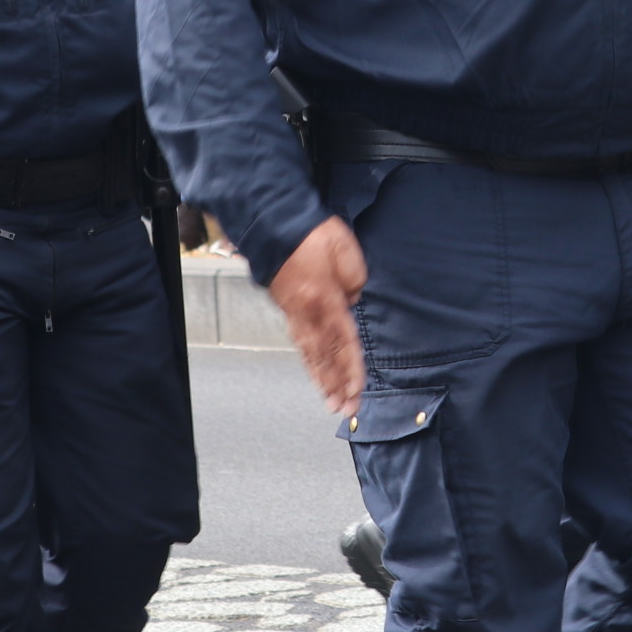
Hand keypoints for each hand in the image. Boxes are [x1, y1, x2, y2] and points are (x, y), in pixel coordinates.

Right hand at [270, 216, 368, 414]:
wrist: (276, 221)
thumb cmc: (313, 233)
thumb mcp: (345, 250)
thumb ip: (354, 280)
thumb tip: (353, 300)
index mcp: (324, 300)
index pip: (343, 342)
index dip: (351, 369)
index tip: (356, 392)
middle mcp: (307, 312)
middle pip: (325, 356)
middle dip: (335, 385)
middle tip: (344, 411)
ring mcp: (293, 312)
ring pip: (311, 352)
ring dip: (322, 379)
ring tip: (330, 402)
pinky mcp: (287, 306)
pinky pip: (301, 340)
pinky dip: (310, 360)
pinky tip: (315, 371)